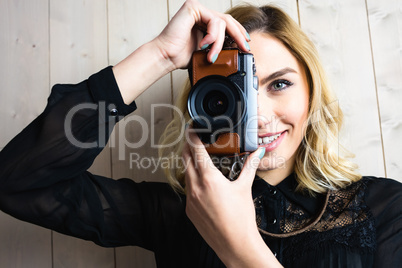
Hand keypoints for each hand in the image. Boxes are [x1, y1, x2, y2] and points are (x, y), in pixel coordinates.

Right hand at [154, 0, 249, 68]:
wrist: (166, 57)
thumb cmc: (180, 56)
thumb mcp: (206, 52)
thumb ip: (218, 47)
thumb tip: (236, 49)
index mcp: (204, 22)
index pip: (226, 23)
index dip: (238, 33)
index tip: (246, 44)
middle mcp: (201, 13)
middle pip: (227, 20)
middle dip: (238, 35)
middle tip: (244, 47)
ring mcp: (197, 9)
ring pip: (222, 23)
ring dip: (219, 42)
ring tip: (212, 55)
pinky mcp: (193, 8)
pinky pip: (213, 20)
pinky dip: (213, 35)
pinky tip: (205, 45)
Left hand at [183, 128, 281, 266]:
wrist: (235, 244)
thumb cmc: (241, 218)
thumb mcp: (244, 188)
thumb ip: (249, 166)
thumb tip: (257, 152)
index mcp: (208, 179)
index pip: (196, 150)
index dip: (192, 136)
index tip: (191, 129)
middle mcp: (195, 187)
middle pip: (185, 159)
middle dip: (188, 147)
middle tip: (193, 140)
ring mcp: (190, 200)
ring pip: (185, 174)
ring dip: (189, 164)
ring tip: (199, 160)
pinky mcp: (189, 210)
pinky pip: (187, 190)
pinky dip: (192, 181)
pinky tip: (202, 183)